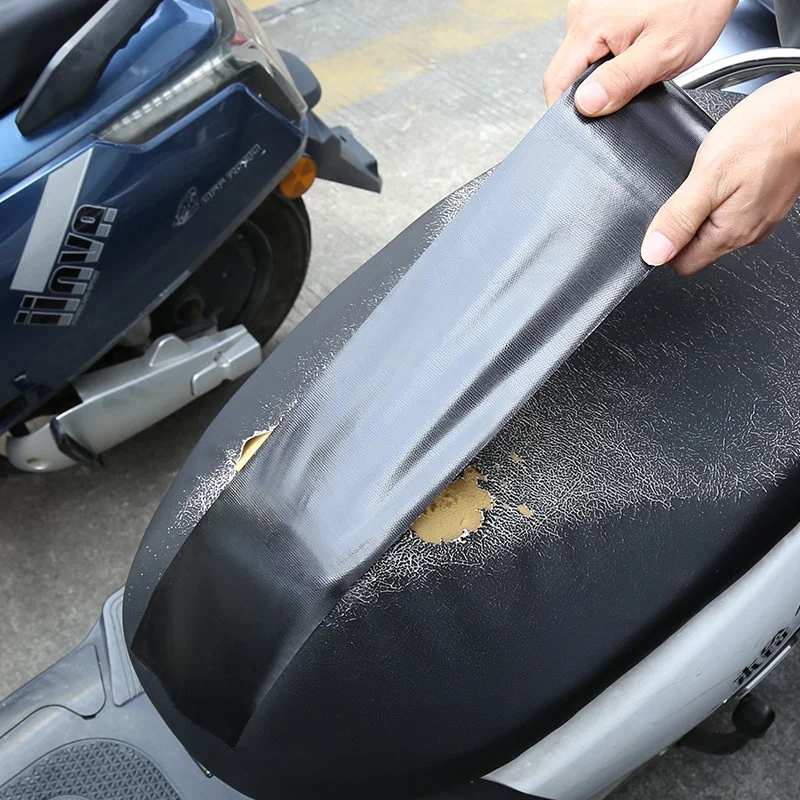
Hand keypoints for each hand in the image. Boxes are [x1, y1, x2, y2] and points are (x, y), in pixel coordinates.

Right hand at [543, 0, 735, 115]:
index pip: (556, 82)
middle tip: (626, 84)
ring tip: (634, 61)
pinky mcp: (599, 7)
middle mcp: (583, 11)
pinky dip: (608, 53)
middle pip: (567, 71)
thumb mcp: (662, 53)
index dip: (566, 109)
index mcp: (590, 25)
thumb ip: (621, 82)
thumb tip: (586, 105)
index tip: (588, 121)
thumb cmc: (695, 4)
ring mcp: (589, 7)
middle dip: (591, 89)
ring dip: (601, 70)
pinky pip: (592, 42)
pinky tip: (632, 47)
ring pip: (579, 58)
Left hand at [641, 74, 799, 273]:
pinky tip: (720, 174)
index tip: (658, 221)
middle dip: (680, 227)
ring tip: (702, 179)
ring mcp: (760, 216)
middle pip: (697, 248)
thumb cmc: (766, 133)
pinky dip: (718, 197)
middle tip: (681, 192)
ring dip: (699, 210)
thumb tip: (654, 253)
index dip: (663, 247)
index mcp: (730, 233)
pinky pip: (730, 210)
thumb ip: (679, 217)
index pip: (683, 264)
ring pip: (713, 228)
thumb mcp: (709, 176)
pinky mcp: (766, 199)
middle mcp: (748, 231)